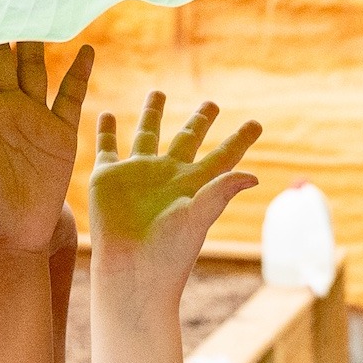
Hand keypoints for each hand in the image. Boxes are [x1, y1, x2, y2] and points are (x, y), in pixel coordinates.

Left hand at [0, 41, 89, 258]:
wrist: (11, 238)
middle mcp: (4, 108)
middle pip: (4, 57)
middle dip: (5, 25)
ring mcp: (33, 118)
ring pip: (35, 68)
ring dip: (38, 40)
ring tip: (43, 5)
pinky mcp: (60, 134)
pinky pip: (70, 97)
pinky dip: (78, 72)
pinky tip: (84, 48)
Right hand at [88, 91, 263, 299]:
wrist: (131, 270)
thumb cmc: (168, 251)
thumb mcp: (198, 218)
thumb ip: (221, 192)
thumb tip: (254, 175)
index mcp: (194, 184)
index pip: (223, 156)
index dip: (240, 140)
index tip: (257, 123)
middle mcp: (168, 175)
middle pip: (187, 139)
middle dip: (200, 120)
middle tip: (212, 102)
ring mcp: (138, 174)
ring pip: (147, 135)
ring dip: (151, 113)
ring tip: (158, 92)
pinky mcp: (108, 178)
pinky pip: (107, 147)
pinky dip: (106, 131)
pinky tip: (106, 114)